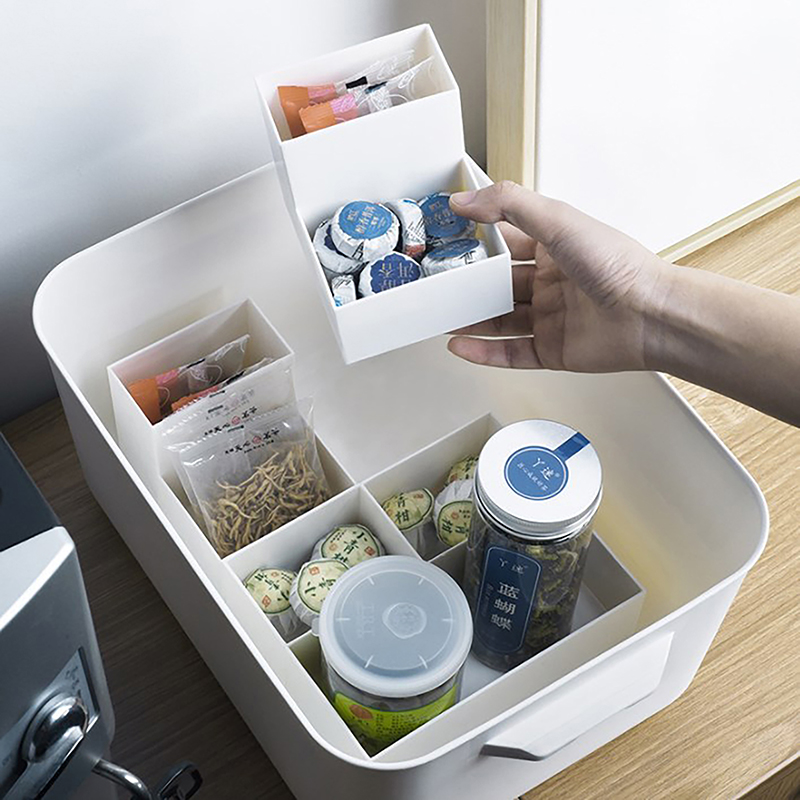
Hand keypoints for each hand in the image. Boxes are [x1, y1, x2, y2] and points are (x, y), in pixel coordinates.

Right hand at [447, 182, 669, 371]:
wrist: (649, 315)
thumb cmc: (617, 266)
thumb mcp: (558, 220)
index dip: (476, 240)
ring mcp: (550, 317)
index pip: (505, 241)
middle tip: (437, 283)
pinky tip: (460, 345)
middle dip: (469, 286)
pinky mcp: (552, 349)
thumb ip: (509, 205)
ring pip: (499, 320)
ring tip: (441, 316)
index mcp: (555, 248)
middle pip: (498, 285)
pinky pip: (510, 352)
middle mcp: (552, 282)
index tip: (446, 238)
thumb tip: (465, 199)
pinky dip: (483, 351)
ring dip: (471, 320)